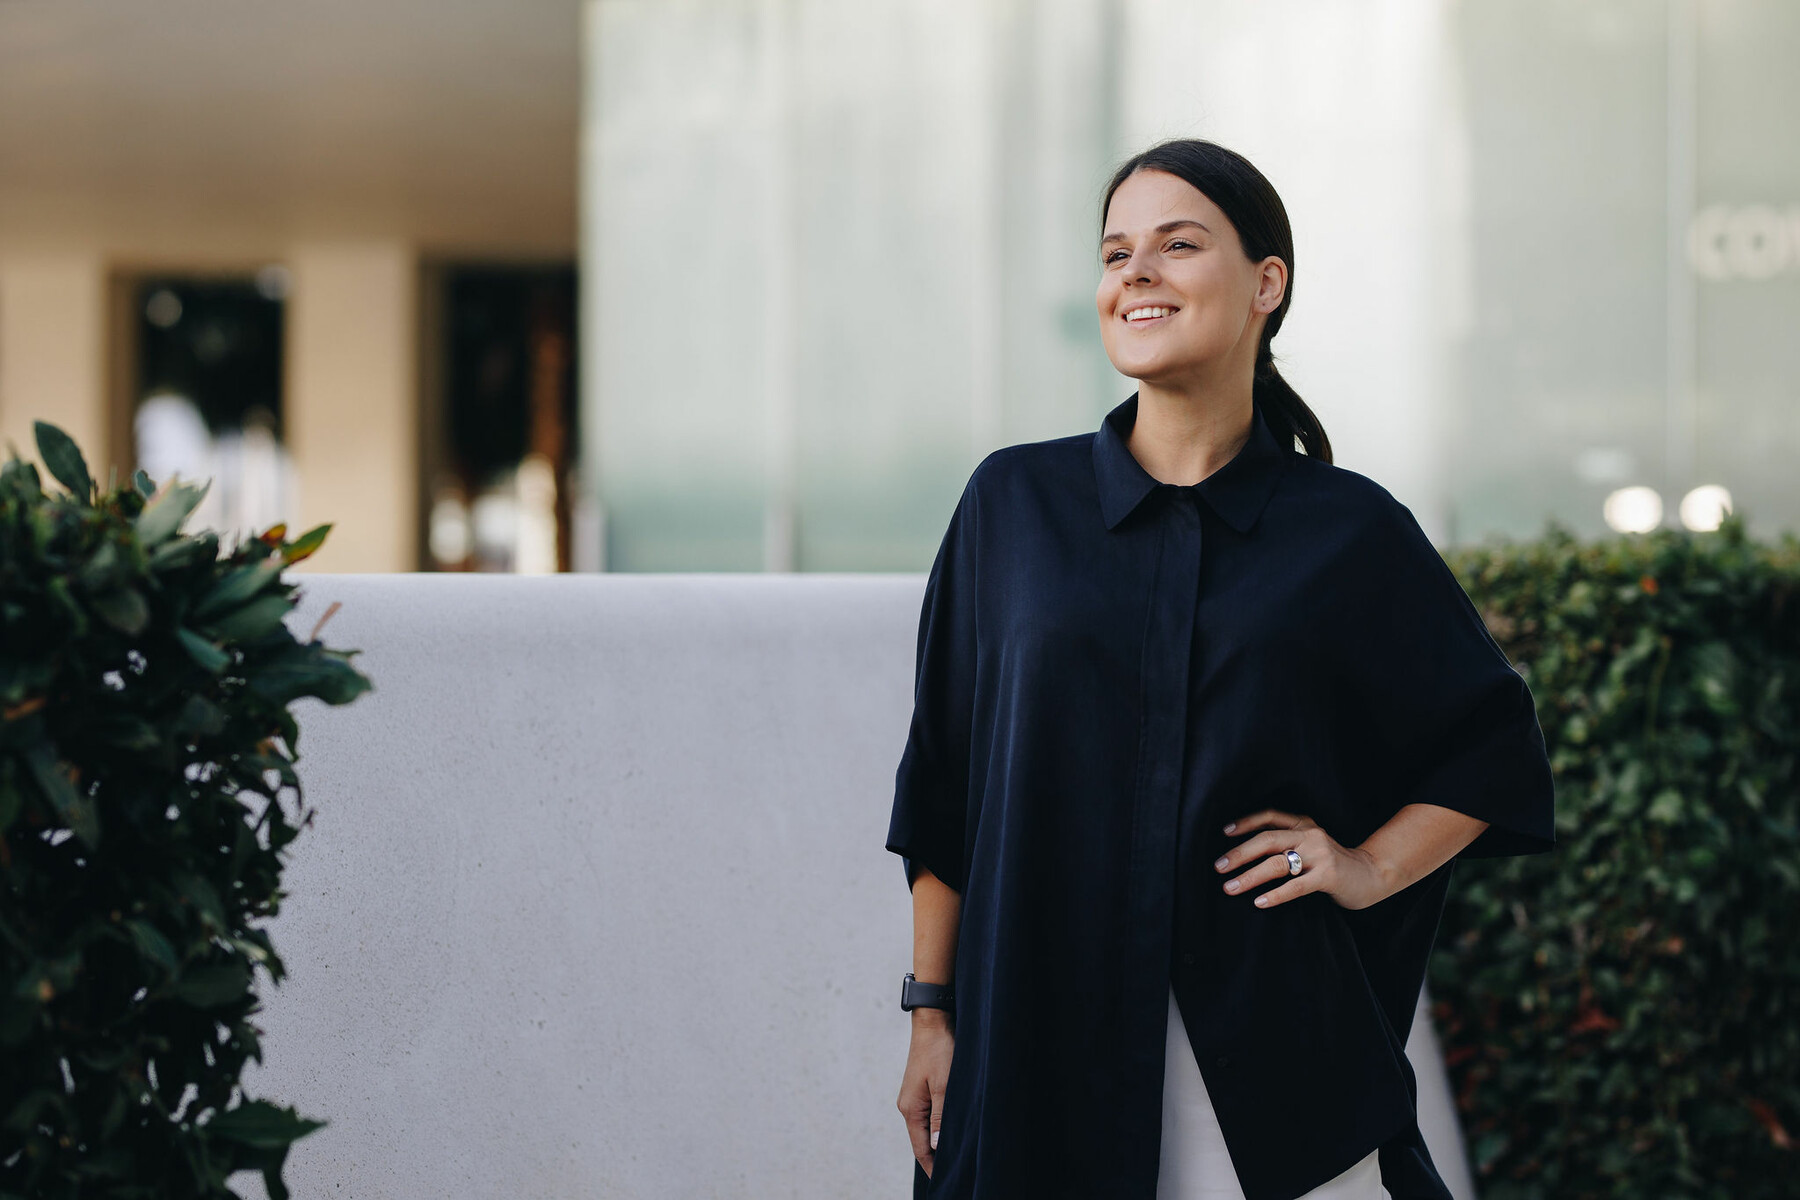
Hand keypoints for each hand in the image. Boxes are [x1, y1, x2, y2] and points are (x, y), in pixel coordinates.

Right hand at [897, 1015, 953, 1176]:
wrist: (933, 1021)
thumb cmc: (939, 1051)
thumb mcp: (943, 1086)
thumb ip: (940, 1118)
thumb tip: (937, 1147)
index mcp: (910, 1109)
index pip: (920, 1148)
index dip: (933, 1166)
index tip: (946, 1180)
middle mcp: (908, 1106)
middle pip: (921, 1140)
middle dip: (936, 1157)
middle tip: (956, 1170)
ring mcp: (913, 1097)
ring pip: (926, 1127)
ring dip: (938, 1141)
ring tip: (956, 1155)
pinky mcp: (921, 1088)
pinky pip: (929, 1114)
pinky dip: (939, 1126)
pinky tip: (951, 1129)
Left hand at [1213, 808, 1392, 910]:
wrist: (1373, 875)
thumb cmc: (1334, 865)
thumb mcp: (1311, 846)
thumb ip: (1288, 844)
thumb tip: (1246, 856)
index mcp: (1304, 825)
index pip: (1270, 817)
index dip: (1246, 822)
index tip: (1224, 832)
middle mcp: (1310, 835)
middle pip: (1267, 840)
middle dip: (1239, 853)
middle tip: (1219, 867)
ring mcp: (1320, 854)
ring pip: (1277, 863)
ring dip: (1250, 876)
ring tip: (1230, 887)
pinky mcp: (1329, 875)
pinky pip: (1296, 886)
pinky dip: (1275, 894)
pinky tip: (1259, 902)